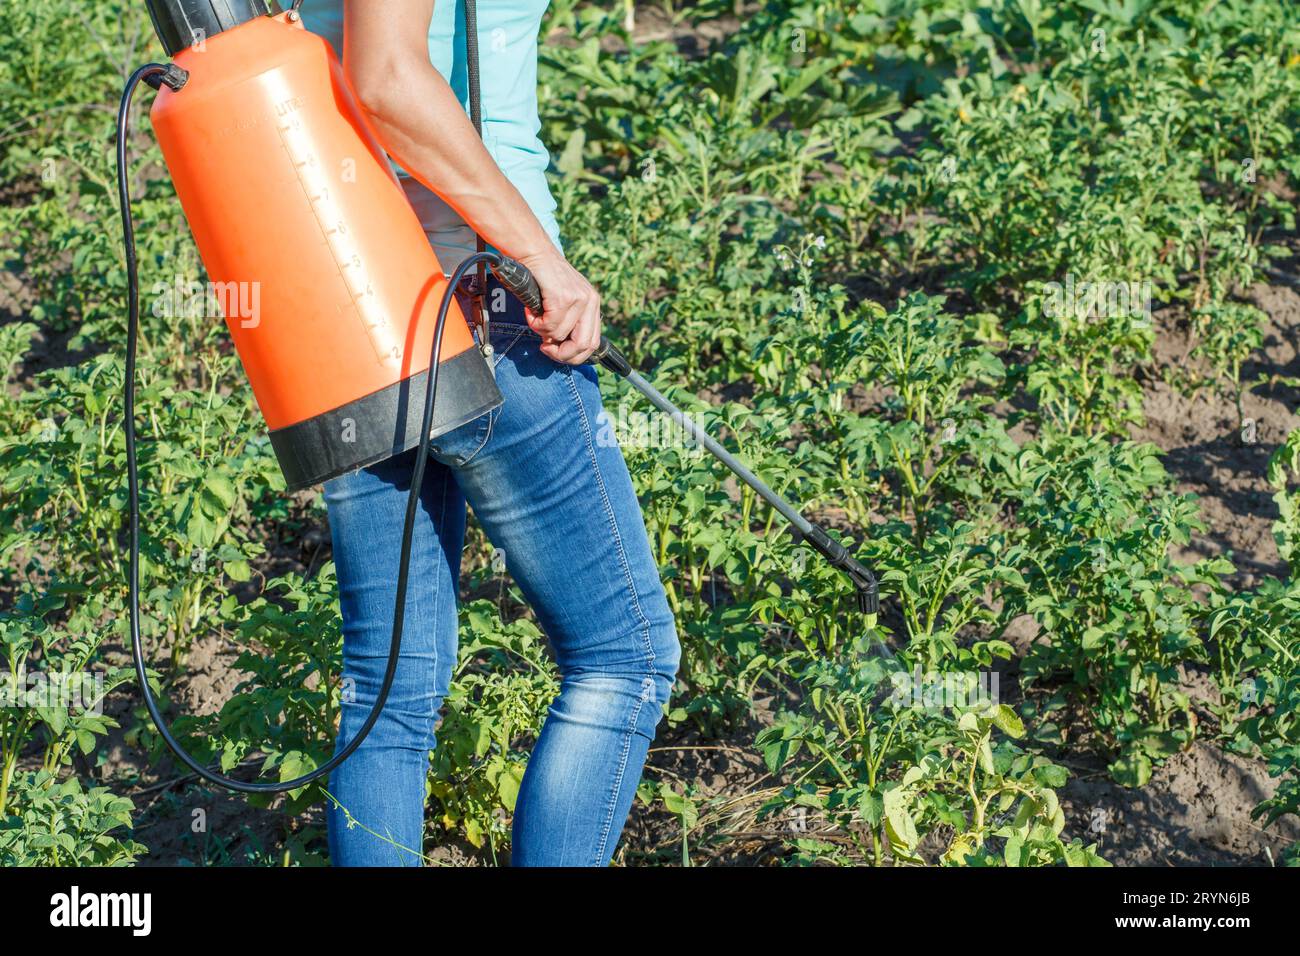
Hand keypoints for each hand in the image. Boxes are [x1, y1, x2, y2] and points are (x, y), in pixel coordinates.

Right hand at [516, 250, 600, 364]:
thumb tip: (562, 348)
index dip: (574, 355)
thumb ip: (570, 321)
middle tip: (546, 347)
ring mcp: (578, 298)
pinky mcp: (563, 296)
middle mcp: (590, 300)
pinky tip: (531, 311)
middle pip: (584, 345)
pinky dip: (536, 323)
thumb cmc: (545, 277)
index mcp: (593, 303)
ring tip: (535, 318)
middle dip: (562, 354)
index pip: (593, 343)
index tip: (557, 352)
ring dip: (542, 332)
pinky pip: (549, 325)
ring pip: (561, 335)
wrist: (534, 252)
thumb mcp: (565, 299)